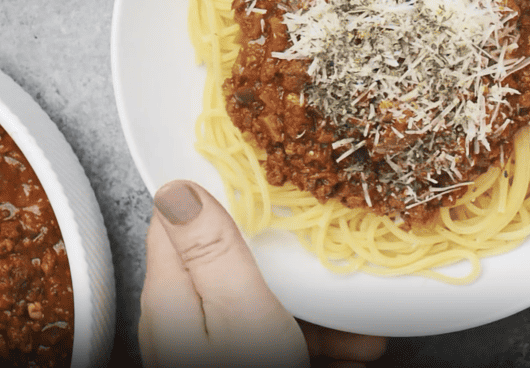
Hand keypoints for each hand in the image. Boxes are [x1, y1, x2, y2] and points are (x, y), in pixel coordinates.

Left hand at [139, 180, 386, 366]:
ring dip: (310, 307)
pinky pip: (271, 340)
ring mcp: (206, 350)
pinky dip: (311, 341)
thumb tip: (177, 187)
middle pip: (227, 261)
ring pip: (259, 303)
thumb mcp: (241, 315)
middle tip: (329, 256)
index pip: (179, 218)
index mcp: (171, 296)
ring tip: (358, 327)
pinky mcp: (235, 366)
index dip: (222, 192)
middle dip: (284, 258)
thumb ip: (212, 252)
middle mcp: (180, 321)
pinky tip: (352, 352)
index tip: (269, 179)